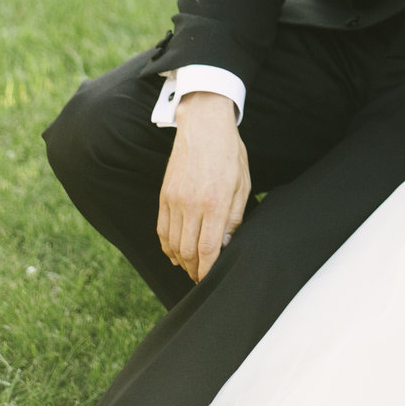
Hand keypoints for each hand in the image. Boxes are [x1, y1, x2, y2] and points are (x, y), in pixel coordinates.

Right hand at [157, 93, 250, 283]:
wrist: (204, 125)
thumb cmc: (229, 154)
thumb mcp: (242, 184)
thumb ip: (234, 217)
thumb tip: (224, 245)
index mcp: (215, 202)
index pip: (208, 249)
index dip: (208, 270)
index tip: (209, 280)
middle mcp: (191, 204)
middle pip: (188, 251)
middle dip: (195, 270)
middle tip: (201, 277)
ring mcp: (174, 200)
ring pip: (173, 244)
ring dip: (182, 261)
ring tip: (191, 268)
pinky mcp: (164, 195)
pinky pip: (162, 229)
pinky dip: (167, 246)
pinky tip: (176, 252)